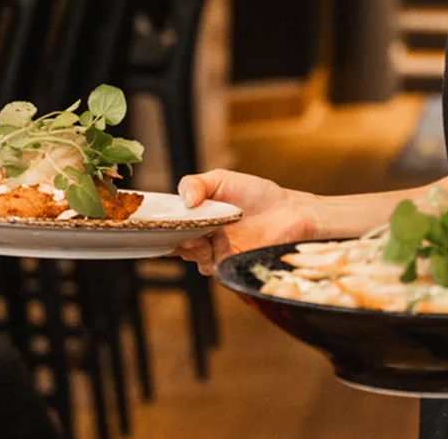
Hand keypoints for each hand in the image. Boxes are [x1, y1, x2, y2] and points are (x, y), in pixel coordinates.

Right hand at [173, 170, 314, 274]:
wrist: (292, 213)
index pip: (171, 226)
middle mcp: (205, 238)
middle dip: (173, 238)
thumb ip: (197, 183)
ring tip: (197, 236)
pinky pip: (212, 268)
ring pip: (194, 257)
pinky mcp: (232, 266)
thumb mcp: (223, 179)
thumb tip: (185, 199)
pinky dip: (207, 258)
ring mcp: (218, 253)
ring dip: (191, 248)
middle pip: (177, 244)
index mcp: (198, 217)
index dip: (161, 226)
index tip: (155, 221)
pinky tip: (211, 246)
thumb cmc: (259, 195)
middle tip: (178, 229)